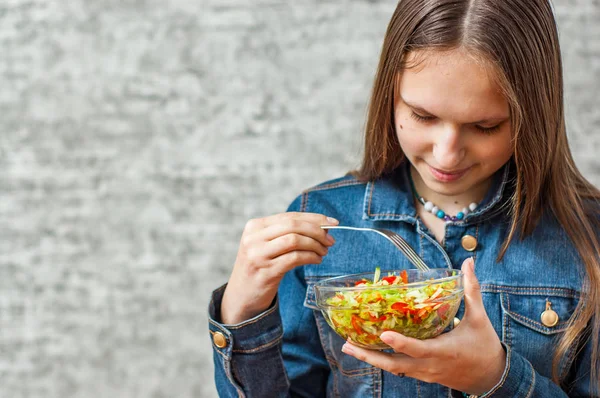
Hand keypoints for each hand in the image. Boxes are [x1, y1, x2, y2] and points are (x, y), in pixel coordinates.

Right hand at [221, 212, 337, 323]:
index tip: (332, 222)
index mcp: (255, 226)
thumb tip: (322, 226)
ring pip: (295, 240)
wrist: (241, 296)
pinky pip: (295, 258)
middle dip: (317, 231)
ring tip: (323, 252)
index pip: (289, 216)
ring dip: (315, 245)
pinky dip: (310, 257)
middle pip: (293, 225)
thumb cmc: (260, 267)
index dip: (314, 218)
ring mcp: (258, 255)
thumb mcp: (266, 245)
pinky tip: (316, 260)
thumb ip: (286, 233)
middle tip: (330, 240)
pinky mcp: (266, 272)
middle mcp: (254, 238)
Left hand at [341, 258, 505, 394]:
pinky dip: (382, 361)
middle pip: (395, 364)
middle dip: (369, 357)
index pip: (418, 348)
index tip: (383, 334)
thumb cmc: (485, 346)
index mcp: (443, 351)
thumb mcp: (479, 318)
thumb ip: (471, 289)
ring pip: (393, 369)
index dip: (400, 342)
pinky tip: (368, 351)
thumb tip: (468, 262)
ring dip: (371, 359)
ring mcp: (424, 372)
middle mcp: (430, 365)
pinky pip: (399, 369)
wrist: (492, 377)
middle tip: (348, 344)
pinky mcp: (422, 374)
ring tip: (349, 347)